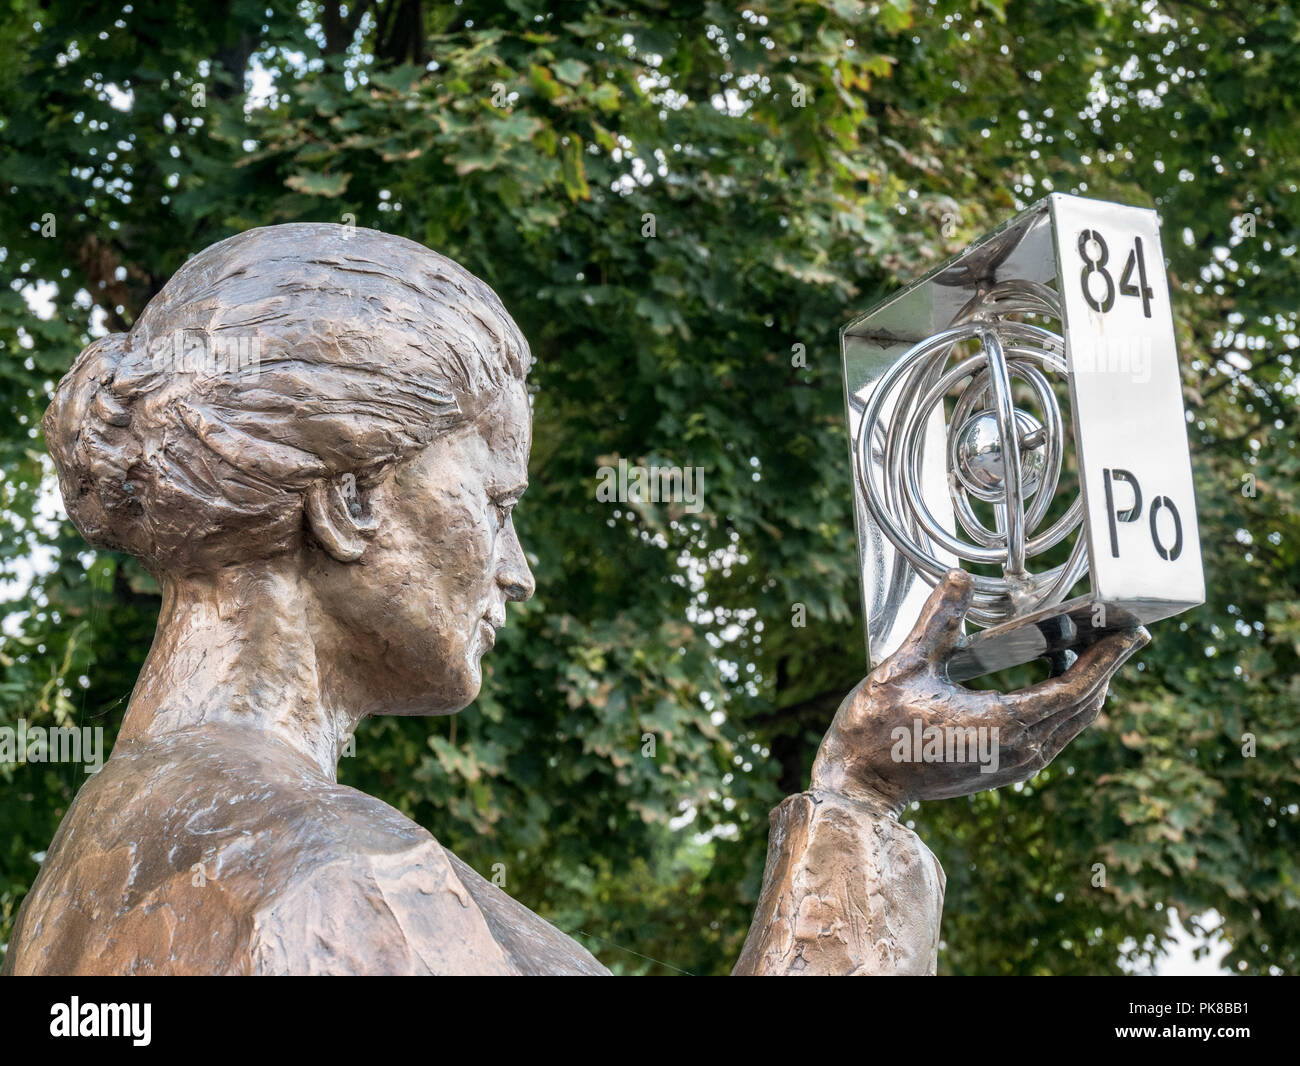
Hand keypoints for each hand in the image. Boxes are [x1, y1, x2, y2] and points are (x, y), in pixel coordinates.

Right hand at [809, 569, 1147, 812]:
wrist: (861, 783)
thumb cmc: (878, 728)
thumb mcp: (906, 667)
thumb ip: (937, 622)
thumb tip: (958, 578)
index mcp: (1003, 725)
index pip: (1077, 689)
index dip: (1108, 659)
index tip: (1131, 632)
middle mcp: (1020, 750)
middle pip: (1085, 706)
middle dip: (1106, 666)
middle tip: (1120, 628)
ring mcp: (1014, 764)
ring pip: (1071, 721)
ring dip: (1086, 683)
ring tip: (1089, 644)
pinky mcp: (1004, 768)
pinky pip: (1052, 732)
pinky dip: (1063, 701)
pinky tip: (1052, 674)